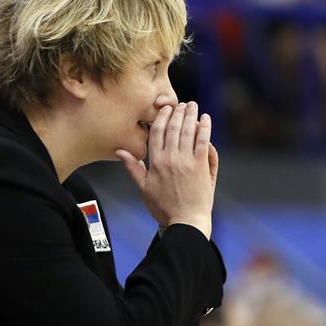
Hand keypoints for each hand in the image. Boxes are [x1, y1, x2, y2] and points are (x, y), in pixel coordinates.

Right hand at [116, 102, 218, 239]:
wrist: (185, 222)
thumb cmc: (164, 208)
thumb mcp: (143, 188)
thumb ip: (133, 168)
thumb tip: (120, 151)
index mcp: (155, 162)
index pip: (156, 132)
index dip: (161, 118)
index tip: (165, 109)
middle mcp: (170, 158)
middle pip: (173, 128)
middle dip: (177, 113)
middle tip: (181, 104)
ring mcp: (187, 161)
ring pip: (188, 131)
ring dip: (190, 116)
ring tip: (192, 106)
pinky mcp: (201, 166)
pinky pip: (203, 141)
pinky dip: (205, 128)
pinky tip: (206, 119)